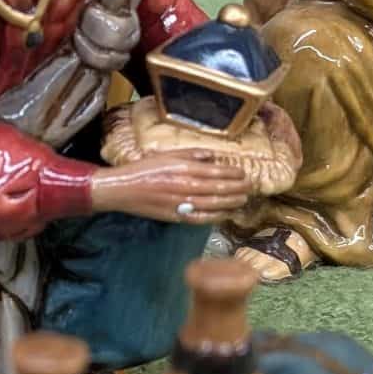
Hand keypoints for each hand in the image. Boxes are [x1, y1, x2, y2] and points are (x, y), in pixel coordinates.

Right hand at [93, 149, 249, 223]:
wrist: (122, 189)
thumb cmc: (143, 169)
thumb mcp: (167, 155)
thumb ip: (192, 155)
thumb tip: (213, 157)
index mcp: (184, 168)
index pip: (217, 171)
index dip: (234, 174)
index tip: (244, 173)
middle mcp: (186, 186)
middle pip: (220, 188)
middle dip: (238, 188)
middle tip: (250, 187)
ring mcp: (182, 203)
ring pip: (214, 204)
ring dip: (231, 202)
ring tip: (243, 199)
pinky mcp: (176, 216)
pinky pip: (201, 218)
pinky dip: (216, 217)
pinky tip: (226, 214)